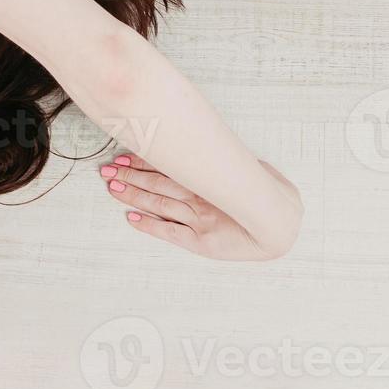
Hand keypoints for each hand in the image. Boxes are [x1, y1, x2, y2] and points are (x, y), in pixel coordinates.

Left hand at [100, 153, 300, 260]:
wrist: (282, 228)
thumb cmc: (270, 195)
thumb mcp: (249, 169)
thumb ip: (226, 160)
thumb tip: (213, 146)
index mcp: (207, 180)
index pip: (168, 167)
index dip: (144, 161)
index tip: (123, 154)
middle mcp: (198, 197)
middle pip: (157, 184)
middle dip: (130, 176)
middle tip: (106, 168)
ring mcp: (198, 220)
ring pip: (159, 204)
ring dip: (134, 195)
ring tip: (111, 186)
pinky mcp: (201, 242)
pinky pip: (170, 233)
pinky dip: (150, 227)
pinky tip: (131, 220)